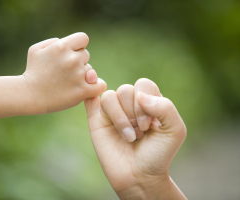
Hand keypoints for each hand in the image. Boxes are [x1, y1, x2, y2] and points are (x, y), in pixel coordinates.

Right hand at [23, 32, 105, 113]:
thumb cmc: (32, 71)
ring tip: (67, 82)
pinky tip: (88, 88)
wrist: (29, 95)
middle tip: (64, 71)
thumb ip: (54, 41)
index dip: (78, 45)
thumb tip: (69, 44)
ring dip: (83, 75)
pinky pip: (100, 85)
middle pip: (86, 55)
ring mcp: (78, 75)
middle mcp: (72, 59)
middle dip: (78, 61)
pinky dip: (97, 87)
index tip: (70, 54)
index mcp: (62, 46)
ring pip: (91, 70)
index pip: (83, 38)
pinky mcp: (82, 91)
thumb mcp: (36, 49)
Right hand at [84, 78, 186, 199]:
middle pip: (126, 90)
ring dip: (120, 118)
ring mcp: (113, 111)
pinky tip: (102, 114)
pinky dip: (93, 99)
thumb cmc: (158, 154)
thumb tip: (139, 96)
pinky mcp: (97, 120)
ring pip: (110, 96)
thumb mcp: (175, 131)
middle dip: (133, 114)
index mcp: (149, 101)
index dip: (145, 103)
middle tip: (139, 133)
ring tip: (128, 136)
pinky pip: (92, 101)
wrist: (140, 176)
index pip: (143, 85)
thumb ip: (166, 108)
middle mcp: (130, 103)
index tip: (148, 126)